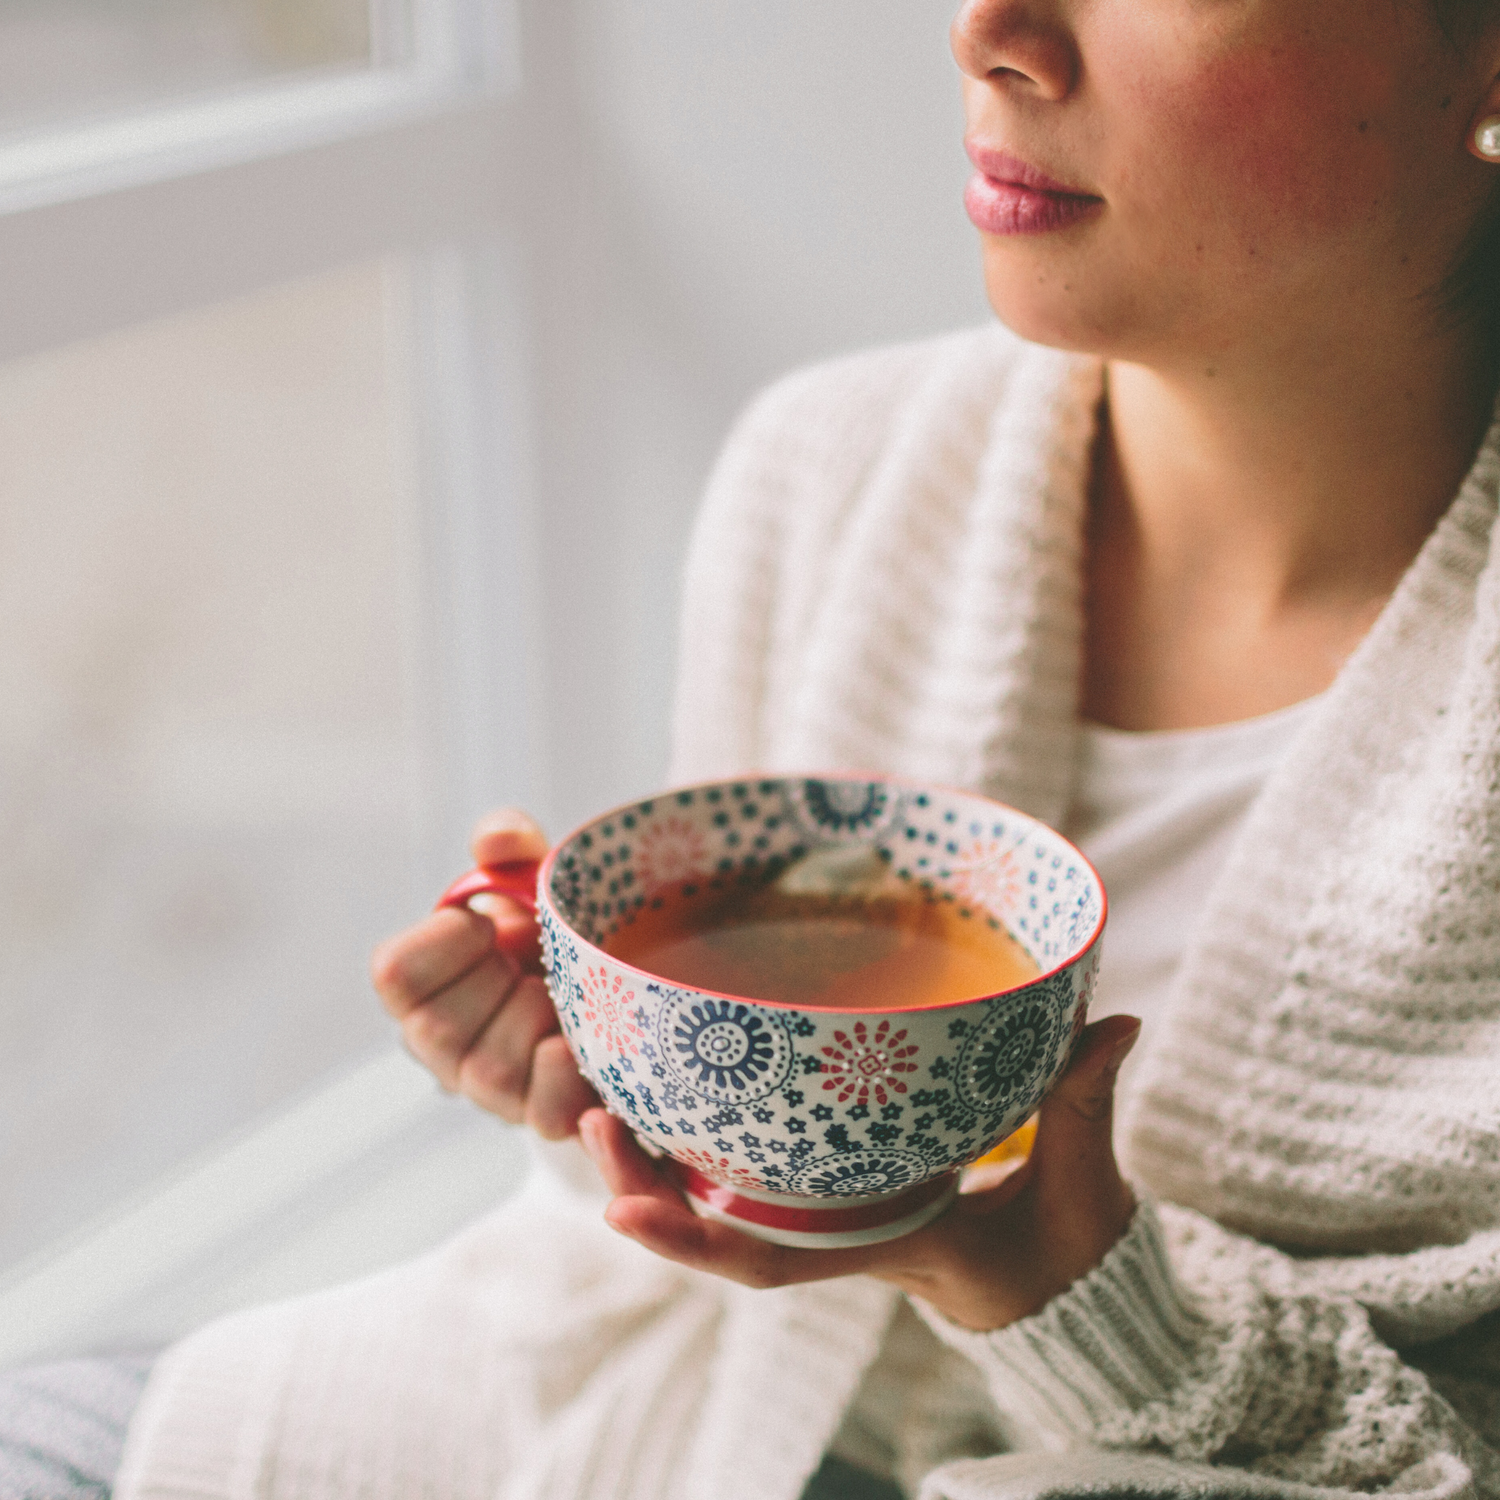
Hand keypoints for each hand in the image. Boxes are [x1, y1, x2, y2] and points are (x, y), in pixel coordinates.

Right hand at [370, 808, 598, 1138]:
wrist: (620, 983)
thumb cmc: (552, 931)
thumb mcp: (529, 877)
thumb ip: (507, 842)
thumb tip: (500, 840)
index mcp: (424, 985)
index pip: (395, 974)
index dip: (444, 942)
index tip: (485, 923)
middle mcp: (445, 1047)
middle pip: (439, 1030)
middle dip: (497, 981)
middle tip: (537, 959)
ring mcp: (495, 1091)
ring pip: (493, 1069)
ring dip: (540, 1019)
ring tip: (570, 994)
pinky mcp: (549, 1116)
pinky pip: (549, 1116)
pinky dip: (572, 1085)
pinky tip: (589, 1062)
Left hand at [579, 1014, 1140, 1330]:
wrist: (1072, 1285)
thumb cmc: (1069, 1247)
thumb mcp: (1083, 1184)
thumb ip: (1086, 1102)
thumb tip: (1113, 1024)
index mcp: (888, 1243)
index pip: (778, 1260)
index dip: (698, 1239)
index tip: (622, 1211)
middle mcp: (844, 1231)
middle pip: (722, 1225)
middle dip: (646, 1181)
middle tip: (588, 1117)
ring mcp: (838, 1210)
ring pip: (726, 1195)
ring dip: (656, 1155)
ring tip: (596, 1097)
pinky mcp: (845, 1183)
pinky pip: (760, 1168)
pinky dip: (704, 1138)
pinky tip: (666, 1089)